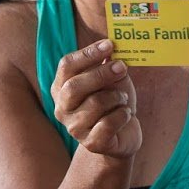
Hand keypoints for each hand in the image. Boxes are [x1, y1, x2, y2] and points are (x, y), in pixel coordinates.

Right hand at [51, 40, 140, 157]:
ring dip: (116, 97)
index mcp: (62, 87)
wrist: (122, 135)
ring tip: (123, 99)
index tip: (109, 45)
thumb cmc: (113, 101)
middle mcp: (62, 108)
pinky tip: (126, 113)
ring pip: (95, 104)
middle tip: (122, 67)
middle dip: (101, 74)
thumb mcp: (111, 79)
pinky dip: (122, 115)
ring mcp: (74, 128)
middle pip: (74, 87)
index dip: (87, 54)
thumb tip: (112, 45)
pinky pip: (108, 124)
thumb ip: (108, 63)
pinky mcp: (91, 143)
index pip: (66, 66)